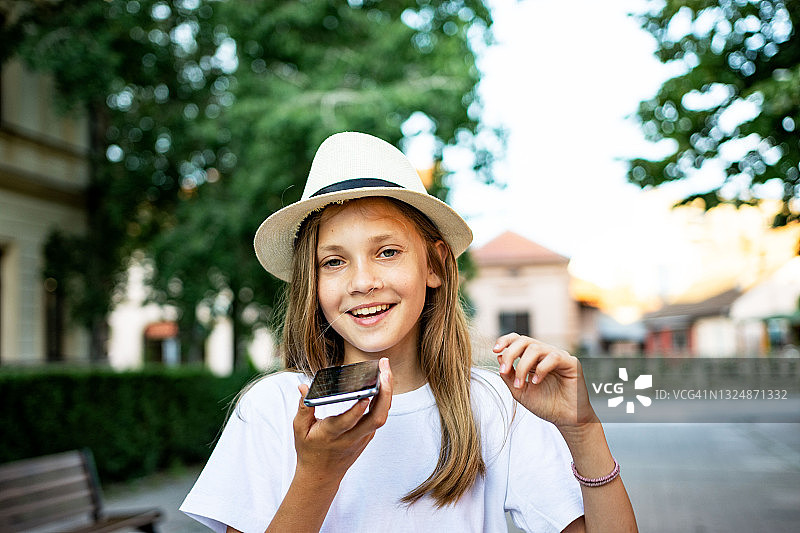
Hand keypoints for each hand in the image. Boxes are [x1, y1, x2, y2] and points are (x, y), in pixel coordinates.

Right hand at [292, 358, 392, 485]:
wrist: (321, 475)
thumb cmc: (309, 450)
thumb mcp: (300, 430)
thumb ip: (304, 407)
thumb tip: (303, 386)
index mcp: (332, 435)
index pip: (348, 422)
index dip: (358, 410)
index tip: (365, 395)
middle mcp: (351, 437)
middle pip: (375, 418)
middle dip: (384, 393)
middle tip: (384, 370)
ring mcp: (362, 438)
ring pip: (381, 416)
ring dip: (387, 393)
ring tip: (386, 370)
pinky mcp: (367, 436)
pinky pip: (379, 416)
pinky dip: (383, 399)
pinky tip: (383, 382)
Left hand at [493, 333, 595, 428]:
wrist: (564, 419)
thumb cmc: (545, 405)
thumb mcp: (519, 391)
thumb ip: (508, 375)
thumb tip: (498, 356)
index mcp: (533, 358)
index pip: (518, 340)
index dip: (505, 341)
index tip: (495, 350)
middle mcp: (545, 353)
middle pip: (524, 341)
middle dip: (510, 354)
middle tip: (504, 371)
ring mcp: (558, 356)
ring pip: (536, 348)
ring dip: (522, 366)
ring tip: (520, 384)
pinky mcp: (571, 363)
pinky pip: (553, 357)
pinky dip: (541, 369)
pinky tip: (536, 382)